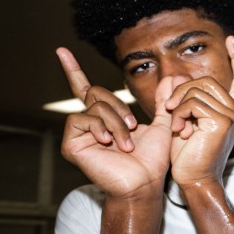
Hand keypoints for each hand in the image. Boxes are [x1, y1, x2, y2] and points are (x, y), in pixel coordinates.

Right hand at [56, 48, 173, 197]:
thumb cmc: (153, 159)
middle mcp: (89, 123)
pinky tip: (110, 143)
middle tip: (134, 128)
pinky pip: (82, 120)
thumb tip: (171, 75)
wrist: (145, 182)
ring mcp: (79, 134)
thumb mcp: (163, 125)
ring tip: (126, 143)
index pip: (86, 88)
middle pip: (96, 92)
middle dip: (119, 107)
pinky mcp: (71, 144)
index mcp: (105, 117)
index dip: (73, 69)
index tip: (61, 50)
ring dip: (116, 123)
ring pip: (94, 107)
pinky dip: (101, 128)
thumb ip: (164, 101)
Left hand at [166, 37, 233, 186]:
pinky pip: (193, 102)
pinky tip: (178, 129)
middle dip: (183, 90)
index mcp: (232, 110)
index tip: (232, 41)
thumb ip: (186, 98)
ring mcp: (232, 116)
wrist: (194, 178)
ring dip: (178, 104)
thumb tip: (178, 76)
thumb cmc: (189, 153)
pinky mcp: (222, 121)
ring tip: (175, 124)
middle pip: (208, 81)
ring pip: (198, 90)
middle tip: (170, 108)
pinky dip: (179, 113)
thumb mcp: (187, 119)